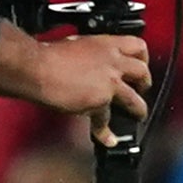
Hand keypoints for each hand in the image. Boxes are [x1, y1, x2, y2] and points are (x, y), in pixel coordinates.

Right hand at [2, 30, 150, 139]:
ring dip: (138, 109)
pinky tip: (108, 139)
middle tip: (141, 89)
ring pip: (134, 99)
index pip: (138, 46)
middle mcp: (112, 62)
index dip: (142, 58)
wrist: (37, 68)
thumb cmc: (48, 55)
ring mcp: (109, 83)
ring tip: (138, 115)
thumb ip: (91, 52)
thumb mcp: (76, 43)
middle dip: (145, 83)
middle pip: (142, 72)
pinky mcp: (99, 102)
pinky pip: (106, 121)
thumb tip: (91, 58)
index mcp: (107, 44)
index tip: (140, 65)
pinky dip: (106, 133)